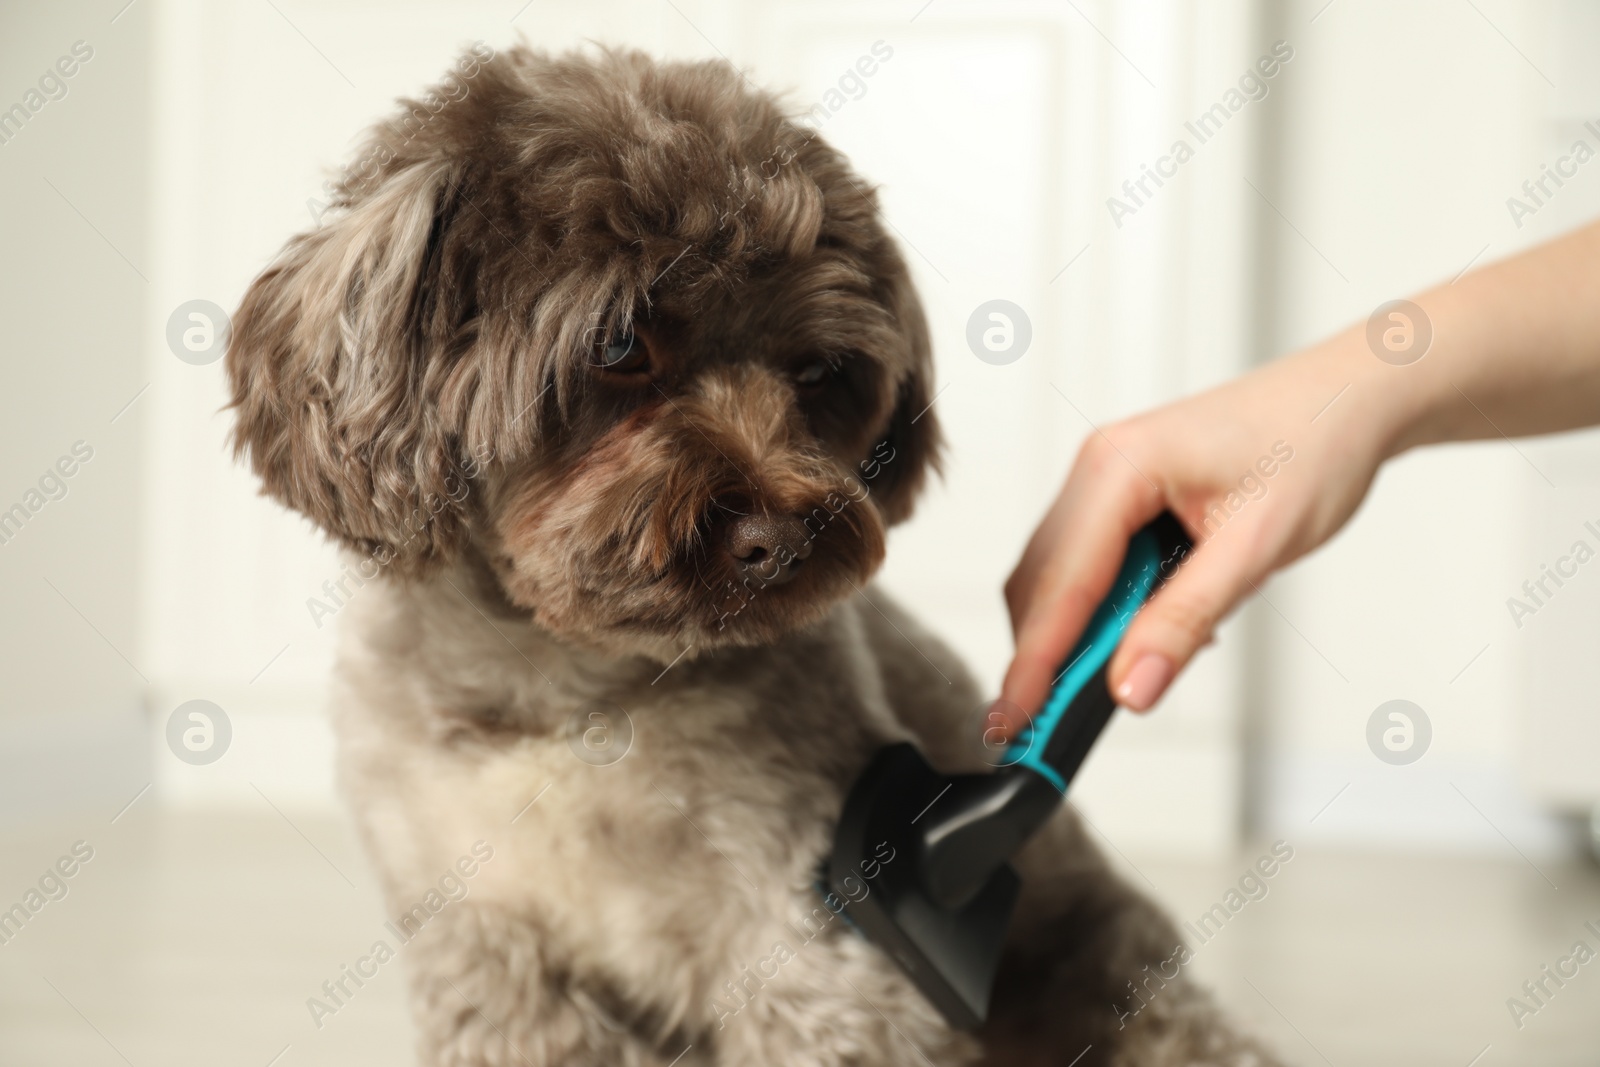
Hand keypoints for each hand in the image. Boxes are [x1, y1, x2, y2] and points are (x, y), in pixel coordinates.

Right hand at [998, 335, 1393, 723]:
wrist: (1349, 398)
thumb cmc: (1315, 446)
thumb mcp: (1257, 547)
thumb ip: (1186, 620)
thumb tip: (1131, 686)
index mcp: (1118, 466)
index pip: (1061, 584)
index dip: (1035, 662)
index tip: (1013, 721)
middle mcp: (1096, 466)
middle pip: (1043, 583)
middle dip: (1044, 656)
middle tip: (1047, 727)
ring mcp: (1104, 478)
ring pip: (1059, 577)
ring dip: (1074, 636)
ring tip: (1103, 687)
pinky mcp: (1121, 495)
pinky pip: (1089, 564)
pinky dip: (1102, 611)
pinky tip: (1141, 636)